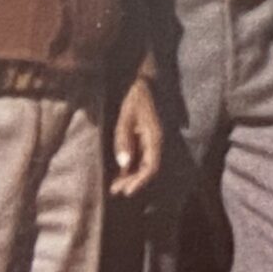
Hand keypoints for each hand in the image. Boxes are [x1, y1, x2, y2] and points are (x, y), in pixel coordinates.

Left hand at [109, 76, 162, 197]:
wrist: (143, 79)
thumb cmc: (134, 96)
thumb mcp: (125, 116)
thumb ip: (124, 139)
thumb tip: (124, 164)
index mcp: (156, 137)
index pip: (152, 167)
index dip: (140, 181)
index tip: (127, 192)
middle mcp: (158, 142)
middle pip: (149, 169)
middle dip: (134, 182)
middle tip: (115, 191)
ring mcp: (153, 141)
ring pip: (145, 165)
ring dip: (132, 176)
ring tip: (114, 187)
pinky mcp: (147, 138)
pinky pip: (141, 157)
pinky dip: (131, 167)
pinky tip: (119, 174)